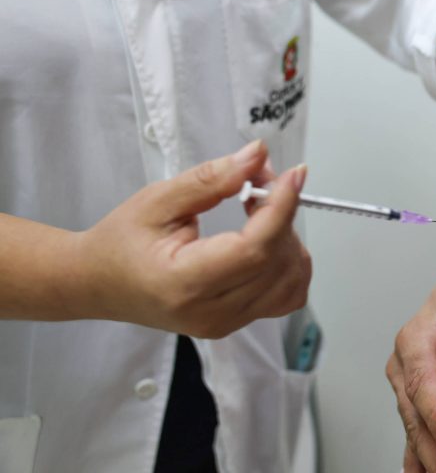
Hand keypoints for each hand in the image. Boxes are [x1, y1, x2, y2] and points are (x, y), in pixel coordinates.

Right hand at [74, 140, 311, 337]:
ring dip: (288, 238)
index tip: (293, 174)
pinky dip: (289, 264)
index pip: (254, 249)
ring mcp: (227, 323)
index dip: (281, 208)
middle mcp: (210, 313)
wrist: (99, 283)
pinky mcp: (238, 323)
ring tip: (258, 211)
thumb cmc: (121, 242)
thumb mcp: (158, 199)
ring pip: (291, 281)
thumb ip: (212, 179)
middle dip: (282, 214)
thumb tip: (258, 156)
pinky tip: (267, 240)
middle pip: (277, 262)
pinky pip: (288, 296)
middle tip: (261, 182)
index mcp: (183, 283)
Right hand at [387, 254, 435, 472]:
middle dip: (431, 445)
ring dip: (428, 456)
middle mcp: (408, 361)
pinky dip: (421, 456)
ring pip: (414, 426)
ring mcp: (410, 383)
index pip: (423, 378)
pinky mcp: (419, 398)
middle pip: (414, 410)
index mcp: (418, 334)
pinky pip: (417, 431)